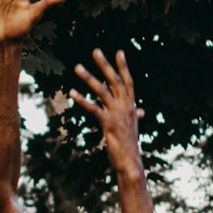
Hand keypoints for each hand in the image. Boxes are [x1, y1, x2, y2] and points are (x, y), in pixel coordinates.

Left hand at [70, 49, 144, 172]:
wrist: (130, 162)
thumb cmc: (129, 145)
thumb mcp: (133, 127)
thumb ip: (135, 115)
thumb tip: (140, 110)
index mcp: (131, 106)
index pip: (128, 82)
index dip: (123, 67)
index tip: (119, 51)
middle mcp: (126, 107)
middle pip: (115, 80)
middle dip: (105, 65)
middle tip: (95, 50)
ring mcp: (118, 114)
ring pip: (102, 91)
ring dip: (89, 77)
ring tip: (77, 67)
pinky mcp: (109, 123)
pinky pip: (93, 108)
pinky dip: (82, 99)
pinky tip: (72, 92)